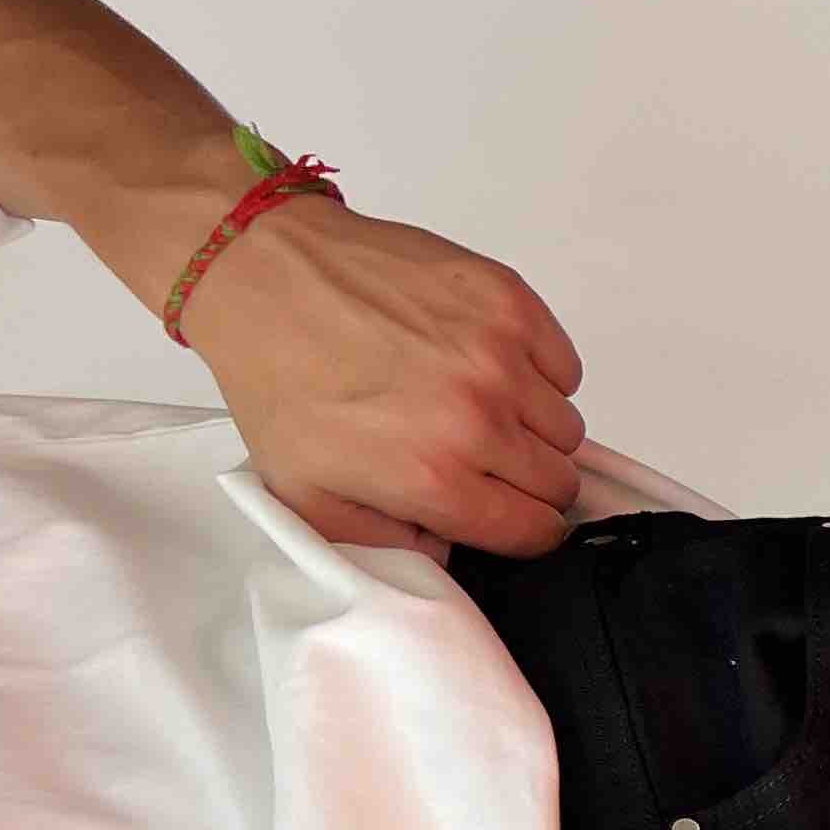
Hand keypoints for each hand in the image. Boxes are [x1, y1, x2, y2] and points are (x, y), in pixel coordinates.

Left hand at [173, 195, 587, 560]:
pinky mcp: (509, 303)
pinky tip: (483, 364)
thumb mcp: (307, 493)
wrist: (262, 273)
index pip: (537, 531)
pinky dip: (537, 373)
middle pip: (559, 481)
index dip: (517, 527)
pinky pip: (564, 367)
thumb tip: (444, 557)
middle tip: (474, 455)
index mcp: (434, 475)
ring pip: (567, 426)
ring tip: (472, 404)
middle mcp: (478, 418)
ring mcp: (500, 356)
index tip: (497, 510)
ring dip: (530, 427)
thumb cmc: (281, 372)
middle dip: (523, 480)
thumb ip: (383, 547)